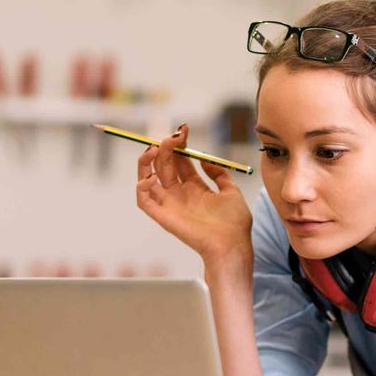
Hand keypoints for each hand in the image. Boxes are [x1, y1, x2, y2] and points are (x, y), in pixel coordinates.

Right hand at [136, 123, 252, 263]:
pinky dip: (141, 186)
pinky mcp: (162, 216)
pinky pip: (143, 200)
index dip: (179, 144)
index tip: (184, 129)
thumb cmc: (234, 224)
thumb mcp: (231, 192)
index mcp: (195, 187)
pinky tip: (151, 177)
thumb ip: (219, 174)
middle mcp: (179, 193)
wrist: (232, 245)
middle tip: (174, 135)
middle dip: (166, 146)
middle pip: (164, 163)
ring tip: (154, 148)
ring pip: (147, 177)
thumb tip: (205, 159)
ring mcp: (169, 204)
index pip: (180, 160)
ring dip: (146, 160)